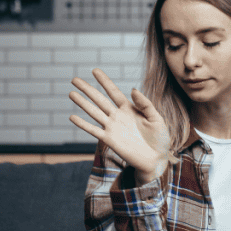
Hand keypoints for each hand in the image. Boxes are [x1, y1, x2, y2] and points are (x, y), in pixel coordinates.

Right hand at [69, 68, 172, 183]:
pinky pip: (94, 131)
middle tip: (74, 79)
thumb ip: (145, 104)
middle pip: (100, 100)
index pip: (114, 92)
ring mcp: (112, 127)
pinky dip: (83, 124)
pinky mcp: (109, 140)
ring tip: (71, 93)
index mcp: (130, 109)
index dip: (105, 81)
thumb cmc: (159, 138)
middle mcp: (118, 116)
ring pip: (94, 112)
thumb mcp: (156, 118)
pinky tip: (72, 117)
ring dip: (82, 103)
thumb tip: (133, 89)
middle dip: (87, 89)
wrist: (156, 159)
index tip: (95, 70)